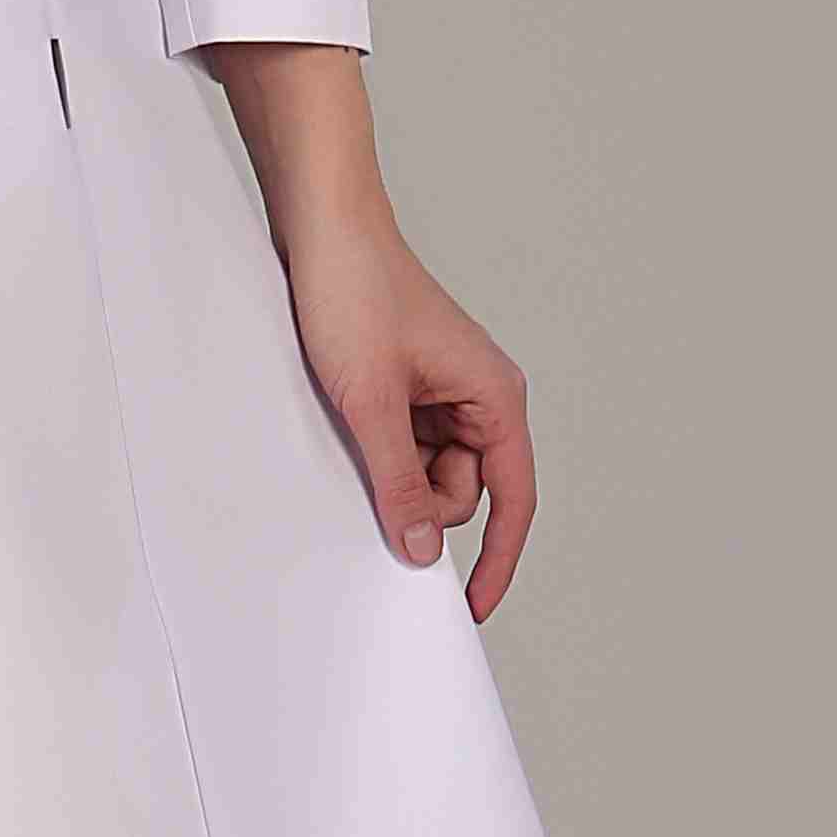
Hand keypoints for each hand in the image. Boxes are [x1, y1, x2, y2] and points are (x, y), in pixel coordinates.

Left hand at [274, 202, 534, 622]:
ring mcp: (445, 394)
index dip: (497, 559)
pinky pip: (404, 445)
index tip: (471, 607)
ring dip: (391, 469)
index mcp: (495, 398)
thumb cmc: (356, 293)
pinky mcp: (411, 388)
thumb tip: (421, 550)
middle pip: (463, 492)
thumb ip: (399, 481)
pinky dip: (378, 449)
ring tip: (351, 422)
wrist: (323, 229)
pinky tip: (349, 420)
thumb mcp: (371, 402)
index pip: (513, 499)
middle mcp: (481, 398)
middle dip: (419, 498)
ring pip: (428, 472)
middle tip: (367, 466)